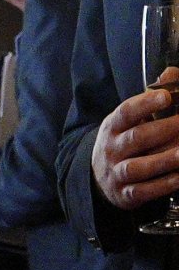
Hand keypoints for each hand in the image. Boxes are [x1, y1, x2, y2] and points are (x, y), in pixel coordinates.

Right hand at [92, 67, 178, 211]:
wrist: (98, 178)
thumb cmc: (123, 142)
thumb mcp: (129, 119)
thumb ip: (151, 98)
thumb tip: (172, 74)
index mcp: (113, 126)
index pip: (126, 112)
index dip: (146, 103)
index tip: (166, 96)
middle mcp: (111, 150)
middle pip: (136, 138)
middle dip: (163, 130)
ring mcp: (116, 174)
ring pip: (138, 167)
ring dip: (164, 160)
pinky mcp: (125, 195)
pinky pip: (143, 191)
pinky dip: (163, 185)